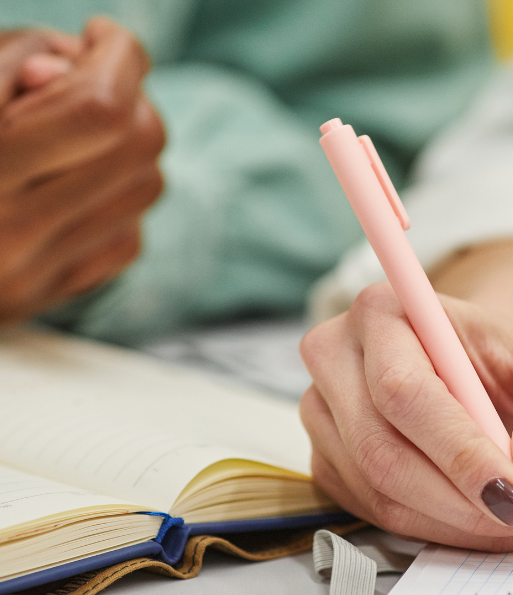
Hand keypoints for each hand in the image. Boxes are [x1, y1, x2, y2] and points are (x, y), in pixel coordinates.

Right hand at [0, 18, 164, 324]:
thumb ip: (15, 60)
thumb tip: (85, 61)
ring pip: (149, 184)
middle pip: (140, 142)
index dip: (120, 56)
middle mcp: (8, 228)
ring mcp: (36, 271)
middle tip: (90, 83)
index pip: (100, 110)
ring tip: (79, 134)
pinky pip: (129, 233)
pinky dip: (115, 198)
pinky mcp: (53, 291)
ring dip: (129, 146)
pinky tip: (71, 186)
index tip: (101, 37)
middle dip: (131, 95)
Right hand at [300, 242, 512, 550]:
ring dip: (454, 522)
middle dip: (461, 502)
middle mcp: (335, 358)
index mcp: (381, 312)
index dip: (459, 453)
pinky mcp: (326, 460)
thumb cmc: (499, 355)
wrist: (471, 366)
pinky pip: (373, 512)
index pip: (404, 392)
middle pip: (382, 451)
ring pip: (378, 492)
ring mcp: (322, 414)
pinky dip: (435, 528)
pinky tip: (476, 519)